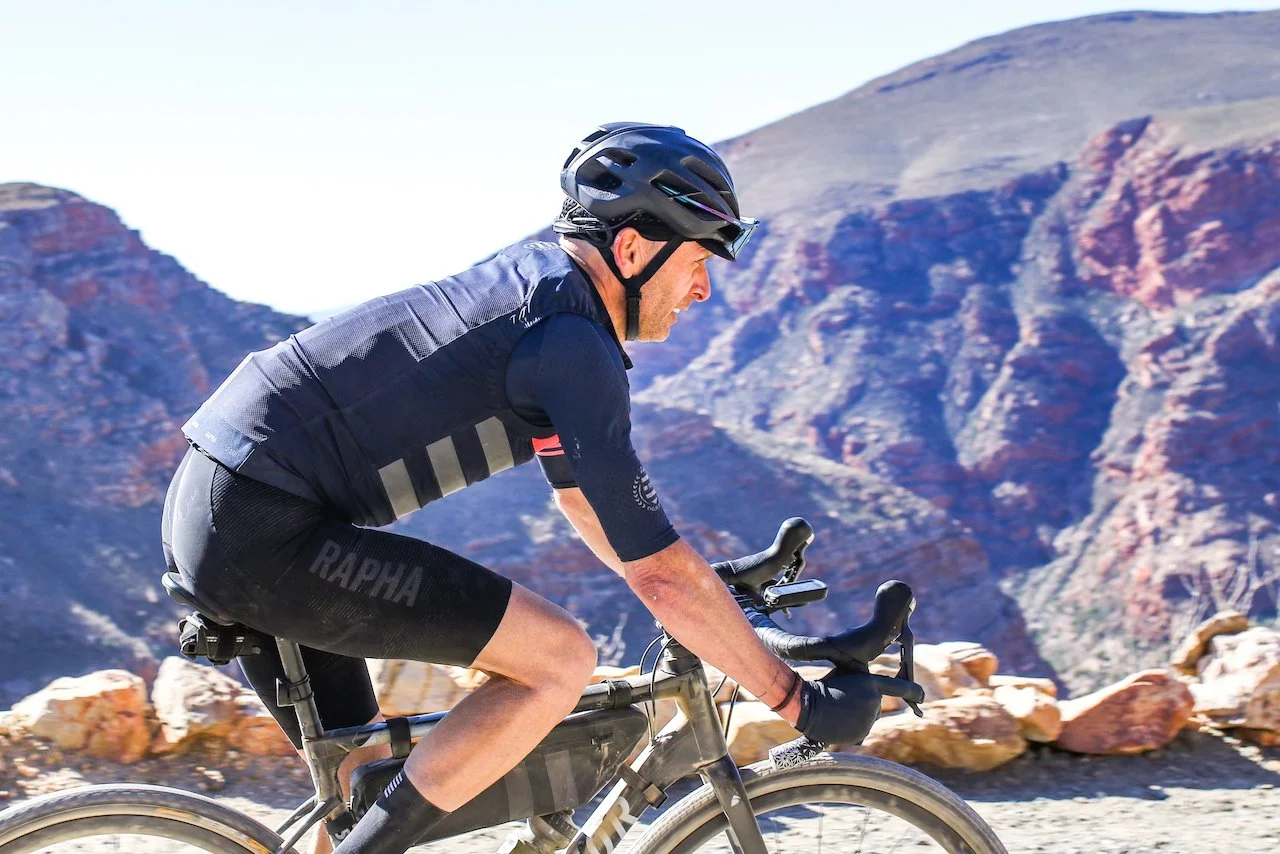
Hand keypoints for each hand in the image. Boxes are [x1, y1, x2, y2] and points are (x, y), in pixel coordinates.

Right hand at [796, 670, 921, 746]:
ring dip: (856, 717)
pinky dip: (851, 729)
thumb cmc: (824, 686)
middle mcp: (875, 702)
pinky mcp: (861, 735)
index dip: (914, 692)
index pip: (901, 688)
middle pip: (875, 706)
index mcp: (871, 684)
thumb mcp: (845, 675)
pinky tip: (838, 724)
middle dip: (863, 704)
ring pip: (867, 720)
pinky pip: (860, 732)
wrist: (808, 705)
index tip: (922, 696)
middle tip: (843, 700)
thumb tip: (874, 695)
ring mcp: (868, 720)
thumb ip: (864, 684)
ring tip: (837, 712)